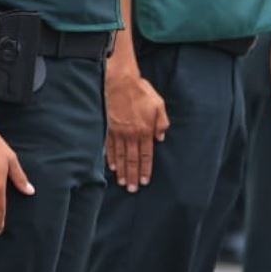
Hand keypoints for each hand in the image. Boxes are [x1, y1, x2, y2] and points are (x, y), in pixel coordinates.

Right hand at [105, 60, 168, 192]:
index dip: (145, 170)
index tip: (144, 182)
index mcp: (144, 130)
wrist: (120, 82)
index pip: (145, 155)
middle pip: (131, 160)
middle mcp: (131, 134)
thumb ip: (161, 123)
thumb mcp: (159, 105)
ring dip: (121, 170)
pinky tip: (112, 166)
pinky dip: (110, 158)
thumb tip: (161, 138)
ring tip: (122, 182)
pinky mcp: (108, 127)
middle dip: (132, 176)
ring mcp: (118, 132)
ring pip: (120, 156)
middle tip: (131, 189)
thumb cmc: (141, 92)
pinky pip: (109, 146)